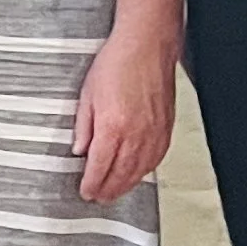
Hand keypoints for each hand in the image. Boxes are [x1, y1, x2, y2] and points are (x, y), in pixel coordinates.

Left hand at [73, 29, 177, 202]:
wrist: (147, 46)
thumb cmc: (116, 63)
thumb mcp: (87, 93)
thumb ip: (84, 125)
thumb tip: (80, 150)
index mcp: (112, 126)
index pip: (100, 166)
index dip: (91, 183)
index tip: (85, 191)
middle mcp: (136, 134)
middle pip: (121, 174)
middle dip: (108, 190)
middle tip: (98, 198)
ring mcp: (154, 133)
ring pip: (140, 170)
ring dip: (126, 185)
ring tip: (114, 192)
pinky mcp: (166, 128)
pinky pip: (156, 159)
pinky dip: (144, 171)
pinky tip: (137, 174)